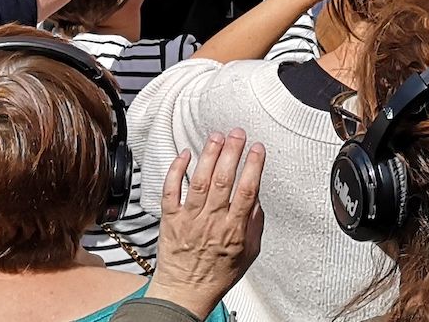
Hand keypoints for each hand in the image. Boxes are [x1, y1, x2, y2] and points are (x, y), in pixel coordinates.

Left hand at [147, 130, 264, 321]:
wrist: (183, 294)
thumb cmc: (217, 275)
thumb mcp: (249, 254)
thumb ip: (254, 225)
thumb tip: (257, 199)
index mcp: (233, 230)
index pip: (247, 191)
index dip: (254, 166)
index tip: (258, 148)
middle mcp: (211, 222)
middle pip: (224, 181)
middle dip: (232, 152)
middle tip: (238, 133)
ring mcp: (188, 220)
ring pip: (200, 182)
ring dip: (209, 156)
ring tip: (217, 137)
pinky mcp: (170, 220)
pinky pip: (170, 192)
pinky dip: (176, 172)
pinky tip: (184, 154)